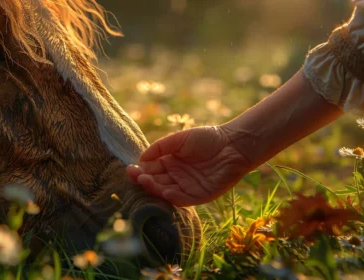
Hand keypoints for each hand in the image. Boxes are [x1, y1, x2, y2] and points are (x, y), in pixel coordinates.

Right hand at [126, 126, 251, 206]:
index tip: (130, 169)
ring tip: (146, 182)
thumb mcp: (179, 139)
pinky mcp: (200, 196)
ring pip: (167, 191)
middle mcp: (177, 177)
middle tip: (136, 177)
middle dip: (145, 180)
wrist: (233, 144)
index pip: (151, 170)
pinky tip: (165, 191)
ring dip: (156, 189)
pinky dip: (174, 197)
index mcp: (171, 163)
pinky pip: (184, 199)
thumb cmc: (207, 138)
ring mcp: (188, 187)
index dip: (140, 171)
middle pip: (157, 182)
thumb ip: (160, 147)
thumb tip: (140, 159)